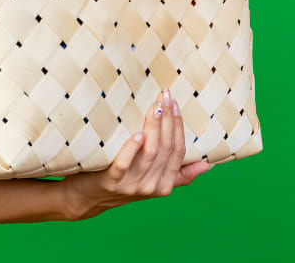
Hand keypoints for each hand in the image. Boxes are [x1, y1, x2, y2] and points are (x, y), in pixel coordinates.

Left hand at [63, 88, 213, 219]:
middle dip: (168, 120)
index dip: (178, 127)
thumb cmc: (121, 183)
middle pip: (165, 148)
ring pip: (149, 152)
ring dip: (153, 127)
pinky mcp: (111, 181)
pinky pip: (124, 164)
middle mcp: (151, 186)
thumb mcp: (152, 180)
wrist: (86, 199)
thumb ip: (179, 174)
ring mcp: (131, 185)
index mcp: (165, 184)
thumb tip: (208, 164)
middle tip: (165, 96)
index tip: (175, 103)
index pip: (178, 151)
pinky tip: (137, 133)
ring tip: (154, 107)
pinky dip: (132, 148)